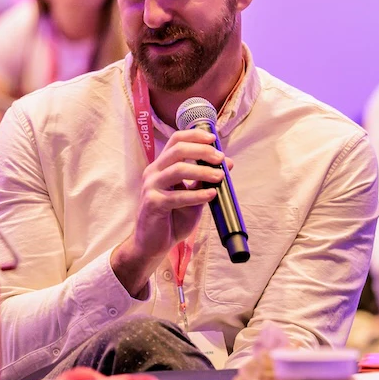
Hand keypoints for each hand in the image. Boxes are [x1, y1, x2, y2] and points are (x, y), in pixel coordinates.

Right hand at [112, 128, 231, 295]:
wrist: (154, 243)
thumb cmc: (173, 218)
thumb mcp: (193, 195)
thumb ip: (205, 179)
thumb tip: (227, 163)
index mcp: (162, 166)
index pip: (176, 141)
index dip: (195, 136)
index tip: (214, 138)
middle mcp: (153, 172)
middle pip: (178, 150)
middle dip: (202, 151)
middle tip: (220, 158)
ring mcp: (151, 187)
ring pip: (178, 169)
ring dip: (203, 171)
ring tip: (220, 176)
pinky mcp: (153, 203)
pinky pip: (178, 196)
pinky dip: (198, 195)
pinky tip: (212, 195)